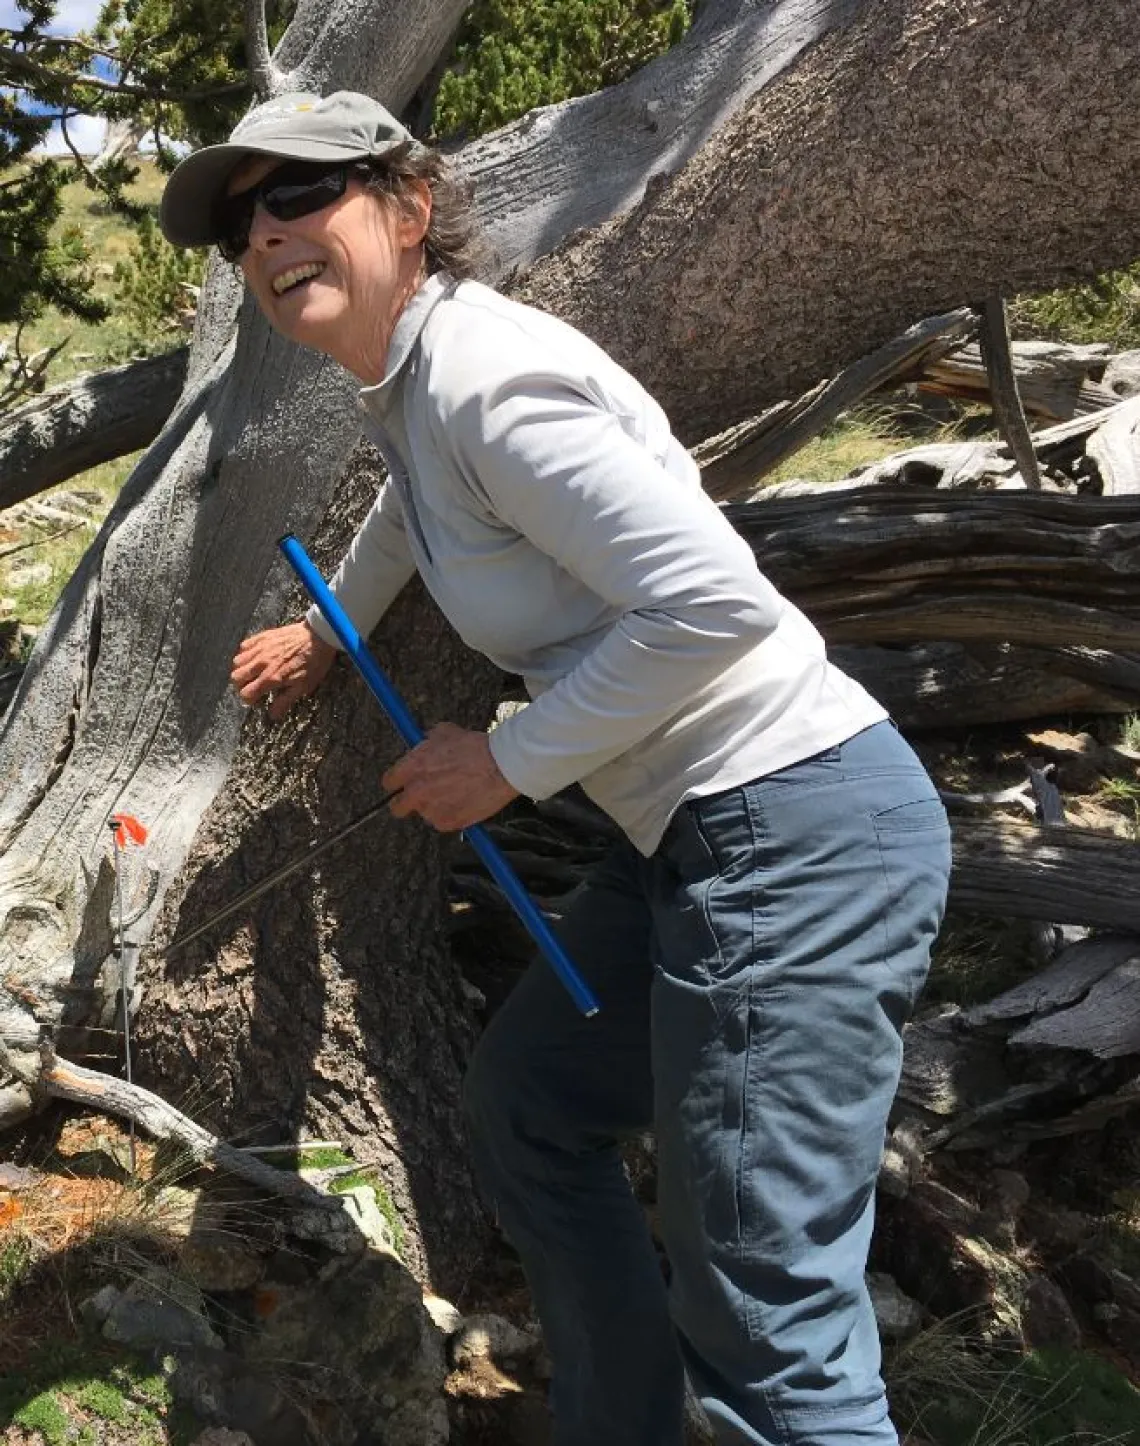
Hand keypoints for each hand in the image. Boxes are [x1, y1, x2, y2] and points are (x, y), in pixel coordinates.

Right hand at [231, 620, 336, 719]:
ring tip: (253, 672)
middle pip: (236, 678)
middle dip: (242, 685)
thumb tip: (273, 715)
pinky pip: (244, 646)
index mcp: (271, 677)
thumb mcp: (304, 686)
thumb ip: (285, 701)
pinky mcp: (263, 637)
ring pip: (237, 662)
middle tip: (253, 686)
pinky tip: (255, 657)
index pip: (246, 693)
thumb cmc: (314, 662)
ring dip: (242, 669)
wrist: (319, 636)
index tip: (256, 699)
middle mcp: (261, 663)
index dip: (249, 700)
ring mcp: (261, 648)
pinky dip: (246, 653)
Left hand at [382, 722, 518, 831]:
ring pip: (425, 813)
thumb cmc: (475, 747)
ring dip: (434, 805)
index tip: (403, 783)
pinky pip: (442, 822)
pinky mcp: (448, 823)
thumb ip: (426, 742)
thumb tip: (423, 743)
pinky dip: (450, 814)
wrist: (500, 766)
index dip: (397, 782)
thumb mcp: (444, 732)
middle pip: (398, 807)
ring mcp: (432, 810)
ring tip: (456, 792)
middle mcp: (417, 791)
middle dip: (407, 802)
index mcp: (412, 767)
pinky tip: (465, 801)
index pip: (389, 782)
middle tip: (422, 795)